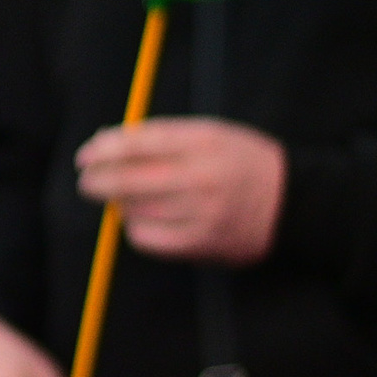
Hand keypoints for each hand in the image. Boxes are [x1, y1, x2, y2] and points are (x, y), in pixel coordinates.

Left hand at [76, 117, 285, 265]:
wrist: (292, 203)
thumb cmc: (242, 161)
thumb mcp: (211, 133)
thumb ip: (161, 135)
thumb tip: (105, 141)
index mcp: (204, 143)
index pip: (138, 144)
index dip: (103, 150)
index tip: (84, 155)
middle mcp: (202, 178)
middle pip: (129, 180)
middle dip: (97, 180)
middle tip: (86, 181)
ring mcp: (202, 213)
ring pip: (134, 210)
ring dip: (119, 204)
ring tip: (124, 197)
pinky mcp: (202, 243)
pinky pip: (147, 238)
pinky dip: (135, 228)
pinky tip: (141, 219)